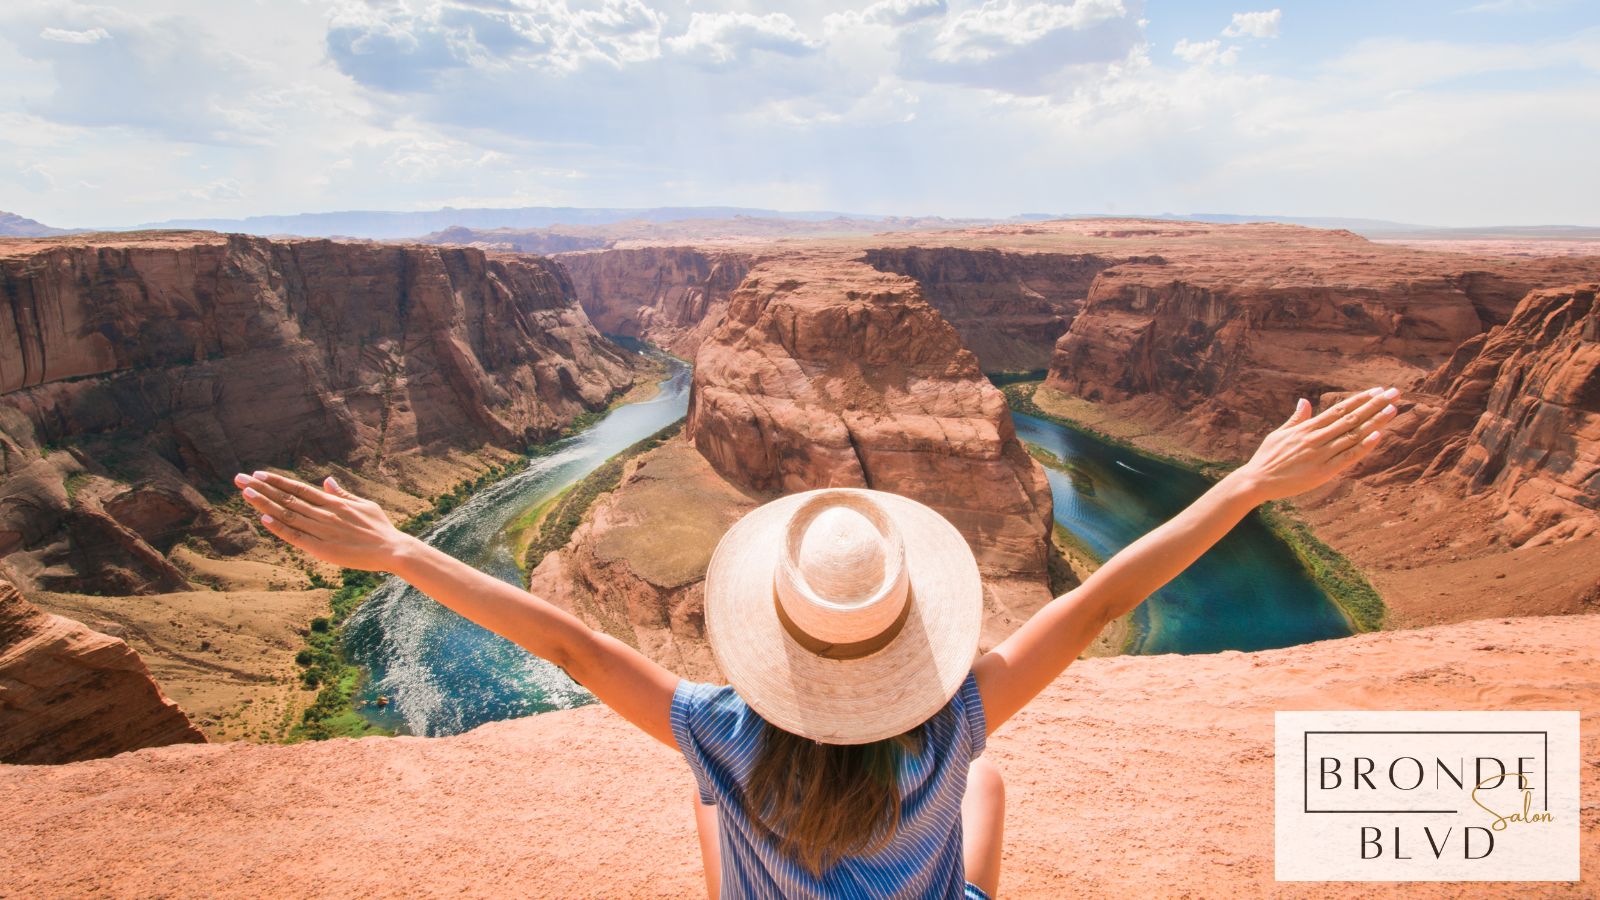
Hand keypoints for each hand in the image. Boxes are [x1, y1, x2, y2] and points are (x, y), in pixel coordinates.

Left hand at [233, 470, 414, 571]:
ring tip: (245, 493)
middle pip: (287, 498)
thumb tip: (327, 480)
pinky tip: (264, 519)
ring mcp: (321, 530)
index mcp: (333, 503)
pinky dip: (280, 528)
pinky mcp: (322, 548)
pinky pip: (296, 536)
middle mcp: (324, 513)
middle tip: (239, 479)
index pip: (299, 489)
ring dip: (265, 503)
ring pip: (288, 514)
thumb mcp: (364, 504)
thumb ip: (342, 494)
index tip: (258, 474)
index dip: (277, 481)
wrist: (392, 549)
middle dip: (262, 488)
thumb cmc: (380, 527)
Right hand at [1229, 386, 1399, 502]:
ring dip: (1374, 421)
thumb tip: (1304, 401)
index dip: (1360, 400)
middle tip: (1394, 393)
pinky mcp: (1323, 472)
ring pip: (1353, 435)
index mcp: (1307, 428)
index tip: (1377, 391)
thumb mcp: (1279, 434)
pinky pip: (1347, 457)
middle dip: (1374, 405)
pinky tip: (1378, 436)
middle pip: (1351, 418)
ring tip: (1392, 409)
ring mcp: (1321, 454)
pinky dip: (1363, 446)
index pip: (1339, 410)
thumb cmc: (1267, 458)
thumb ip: (1296, 419)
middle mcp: (1316, 438)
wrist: (1256, 481)